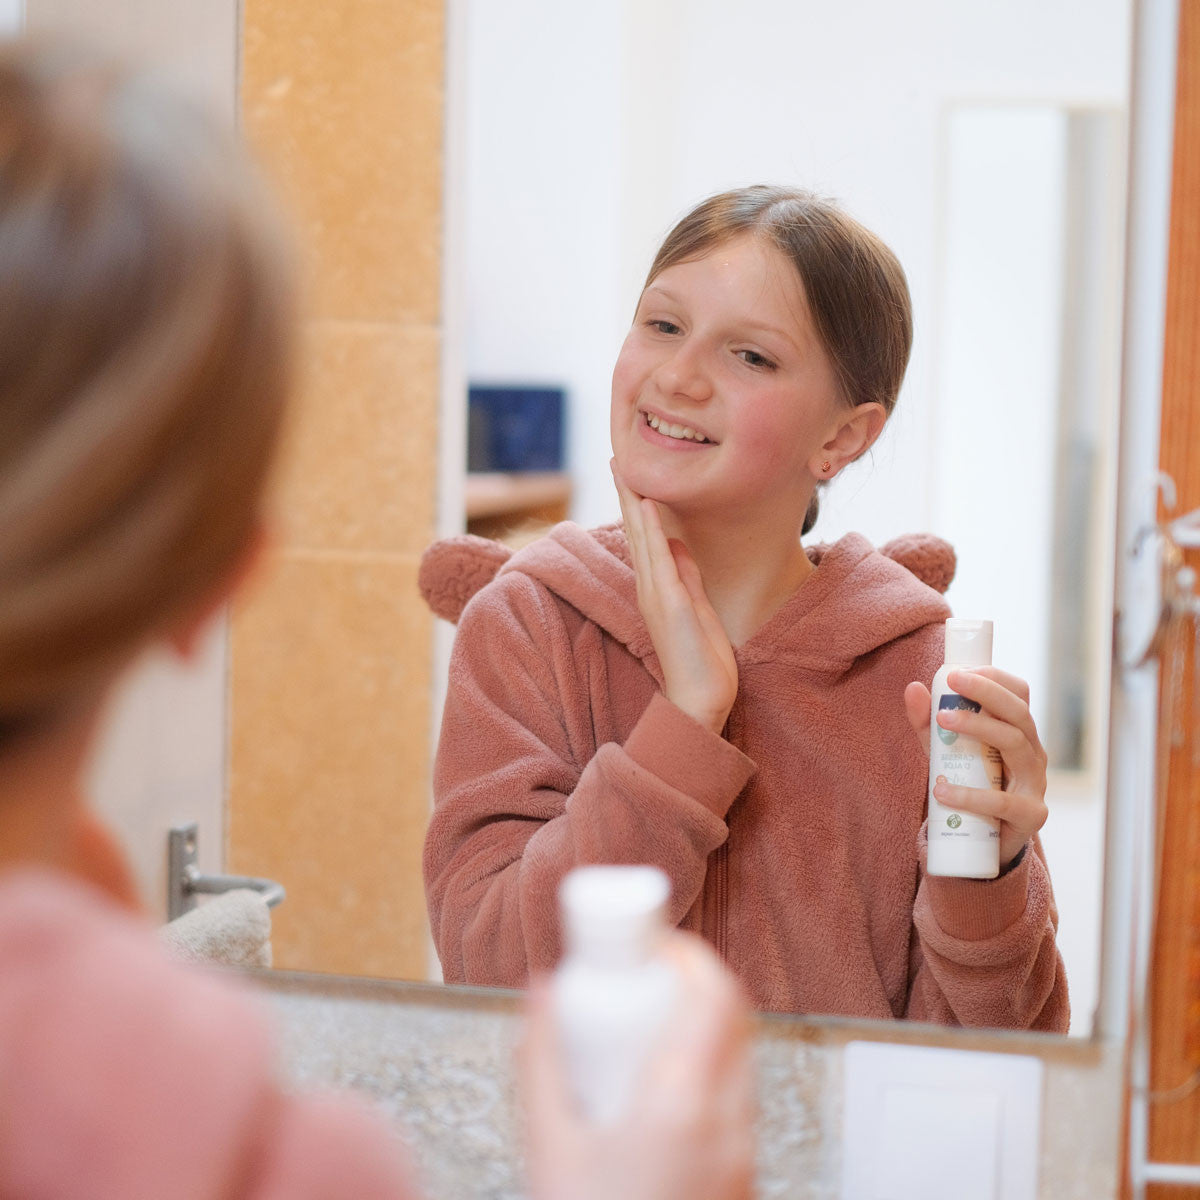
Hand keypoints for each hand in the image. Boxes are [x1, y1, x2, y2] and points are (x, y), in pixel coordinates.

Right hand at [519, 932, 754, 1199]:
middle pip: (734, 1018)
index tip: (649, 942)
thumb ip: (541, 1059)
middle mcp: (727, 1124)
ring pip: (740, 1060)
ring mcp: (744, 1156)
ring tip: (647, 1035)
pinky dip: (710, 1076)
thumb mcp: (548, 1145)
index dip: (688, 953)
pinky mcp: (745, 1180)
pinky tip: (661, 1093)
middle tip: (644, 980)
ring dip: (704, 1029)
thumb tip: (541, 987)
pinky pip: (738, 1102)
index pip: (714, 994)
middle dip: (692, 983)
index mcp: (681, 1104)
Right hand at [613, 463, 737, 733]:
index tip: (632, 477)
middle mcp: (651, 588)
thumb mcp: (699, 609)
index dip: (638, 508)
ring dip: (633, 503)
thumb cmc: (702, 662)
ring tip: (625, 471)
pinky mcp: (669, 603)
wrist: (700, 700)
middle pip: (636, 533)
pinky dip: (651, 530)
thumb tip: (679, 545)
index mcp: (659, 589)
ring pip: (641, 539)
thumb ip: (688, 577)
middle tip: (617, 460)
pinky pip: (658, 559)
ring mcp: (657, 595)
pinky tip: (647, 505)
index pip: (645, 540)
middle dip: (627, 495)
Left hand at [904, 667, 1048, 867]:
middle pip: (1019, 713)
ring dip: (978, 728)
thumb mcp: (943, 753)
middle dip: (986, 692)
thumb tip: (912, 688)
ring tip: (942, 722)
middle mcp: (1033, 752)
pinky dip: (970, 795)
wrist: (984, 846)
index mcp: (1018, 732)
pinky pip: (1003, 801)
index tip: (958, 671)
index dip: (994, 678)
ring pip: (1014, 744)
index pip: (1019, 694)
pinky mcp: (1030, 815)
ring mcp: (1035, 783)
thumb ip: (928, 725)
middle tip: (951, 681)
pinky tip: (941, 789)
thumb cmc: (969, 788)